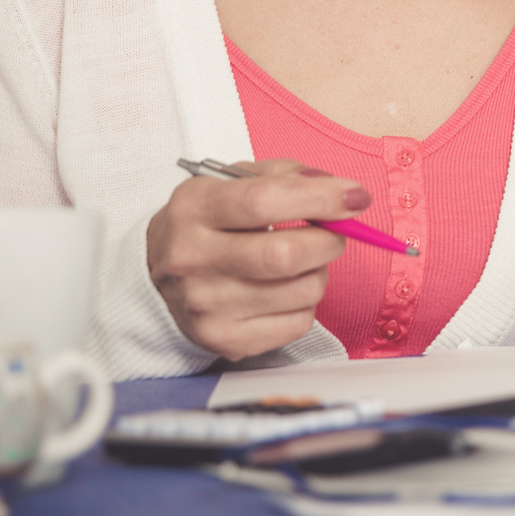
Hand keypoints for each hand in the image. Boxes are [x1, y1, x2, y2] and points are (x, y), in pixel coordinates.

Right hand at [146, 159, 370, 360]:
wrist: (159, 274)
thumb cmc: (209, 221)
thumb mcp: (231, 182)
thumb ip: (285, 176)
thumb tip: (340, 192)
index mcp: (193, 209)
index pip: (263, 201)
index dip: (319, 198)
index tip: (355, 196)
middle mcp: (192, 259)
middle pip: (285, 255)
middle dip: (329, 240)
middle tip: (334, 233)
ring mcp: (205, 305)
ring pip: (301, 291)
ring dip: (319, 272)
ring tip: (301, 262)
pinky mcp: (223, 340)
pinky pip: (297, 324)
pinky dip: (306, 304)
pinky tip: (285, 290)